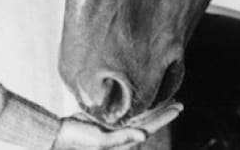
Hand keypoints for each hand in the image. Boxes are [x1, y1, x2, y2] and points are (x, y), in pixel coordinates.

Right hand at [50, 102, 182, 149]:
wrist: (60, 135)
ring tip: (166, 100)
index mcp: (124, 139)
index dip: (164, 117)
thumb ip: (122, 138)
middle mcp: (123, 134)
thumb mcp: (100, 140)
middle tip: (179, 102)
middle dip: (163, 112)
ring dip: (153, 108)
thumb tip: (144, 136)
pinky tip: (143, 99)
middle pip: (148, 121)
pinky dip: (137, 106)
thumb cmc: (79, 139)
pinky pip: (127, 112)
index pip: (149, 127)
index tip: (178, 108)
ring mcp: (115, 127)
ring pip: (140, 116)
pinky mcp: (107, 120)